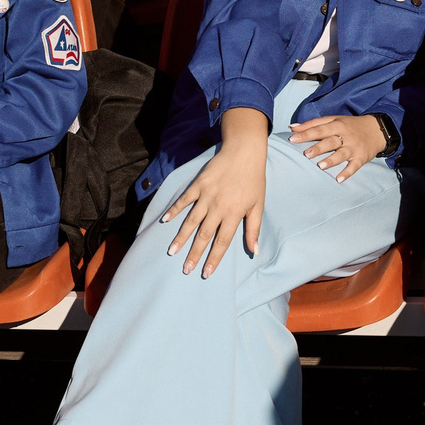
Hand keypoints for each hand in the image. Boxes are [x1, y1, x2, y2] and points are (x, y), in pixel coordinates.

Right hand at [160, 123, 267, 276]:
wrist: (244, 152)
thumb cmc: (254, 180)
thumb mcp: (258, 205)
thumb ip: (253, 229)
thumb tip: (255, 251)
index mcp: (234, 214)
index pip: (222, 242)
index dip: (214, 258)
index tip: (206, 273)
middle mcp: (218, 207)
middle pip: (204, 235)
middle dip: (194, 253)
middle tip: (186, 269)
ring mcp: (207, 195)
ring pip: (191, 220)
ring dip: (181, 237)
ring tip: (172, 251)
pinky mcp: (198, 184)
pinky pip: (184, 200)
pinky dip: (174, 210)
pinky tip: (165, 220)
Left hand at [290, 113, 386, 180]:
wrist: (377, 130)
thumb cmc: (350, 125)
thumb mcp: (333, 120)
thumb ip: (313, 124)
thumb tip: (292, 127)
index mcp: (337, 125)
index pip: (319, 129)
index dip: (306, 134)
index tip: (292, 139)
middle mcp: (345, 136)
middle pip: (330, 142)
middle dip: (318, 148)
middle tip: (306, 154)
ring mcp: (353, 147)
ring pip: (341, 154)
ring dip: (331, 160)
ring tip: (320, 166)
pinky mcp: (361, 158)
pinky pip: (354, 166)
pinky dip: (347, 173)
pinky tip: (339, 179)